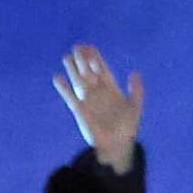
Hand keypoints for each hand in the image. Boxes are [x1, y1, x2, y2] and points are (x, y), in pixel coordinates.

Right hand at [55, 43, 147, 169]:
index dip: (96, 58)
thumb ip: (136, 90)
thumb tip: (135, 73)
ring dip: (73, 69)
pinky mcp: (79, 110)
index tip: (90, 47)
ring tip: (67, 57)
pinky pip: (70, 97)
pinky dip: (63, 88)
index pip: (102, 69)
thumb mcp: (135, 106)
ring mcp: (88, 101)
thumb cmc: (128, 128)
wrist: (116, 146)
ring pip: (79, 81)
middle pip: (89, 72)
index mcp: (111, 89)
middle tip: (77, 46)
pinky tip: (57, 78)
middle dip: (83, 60)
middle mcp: (98, 93)